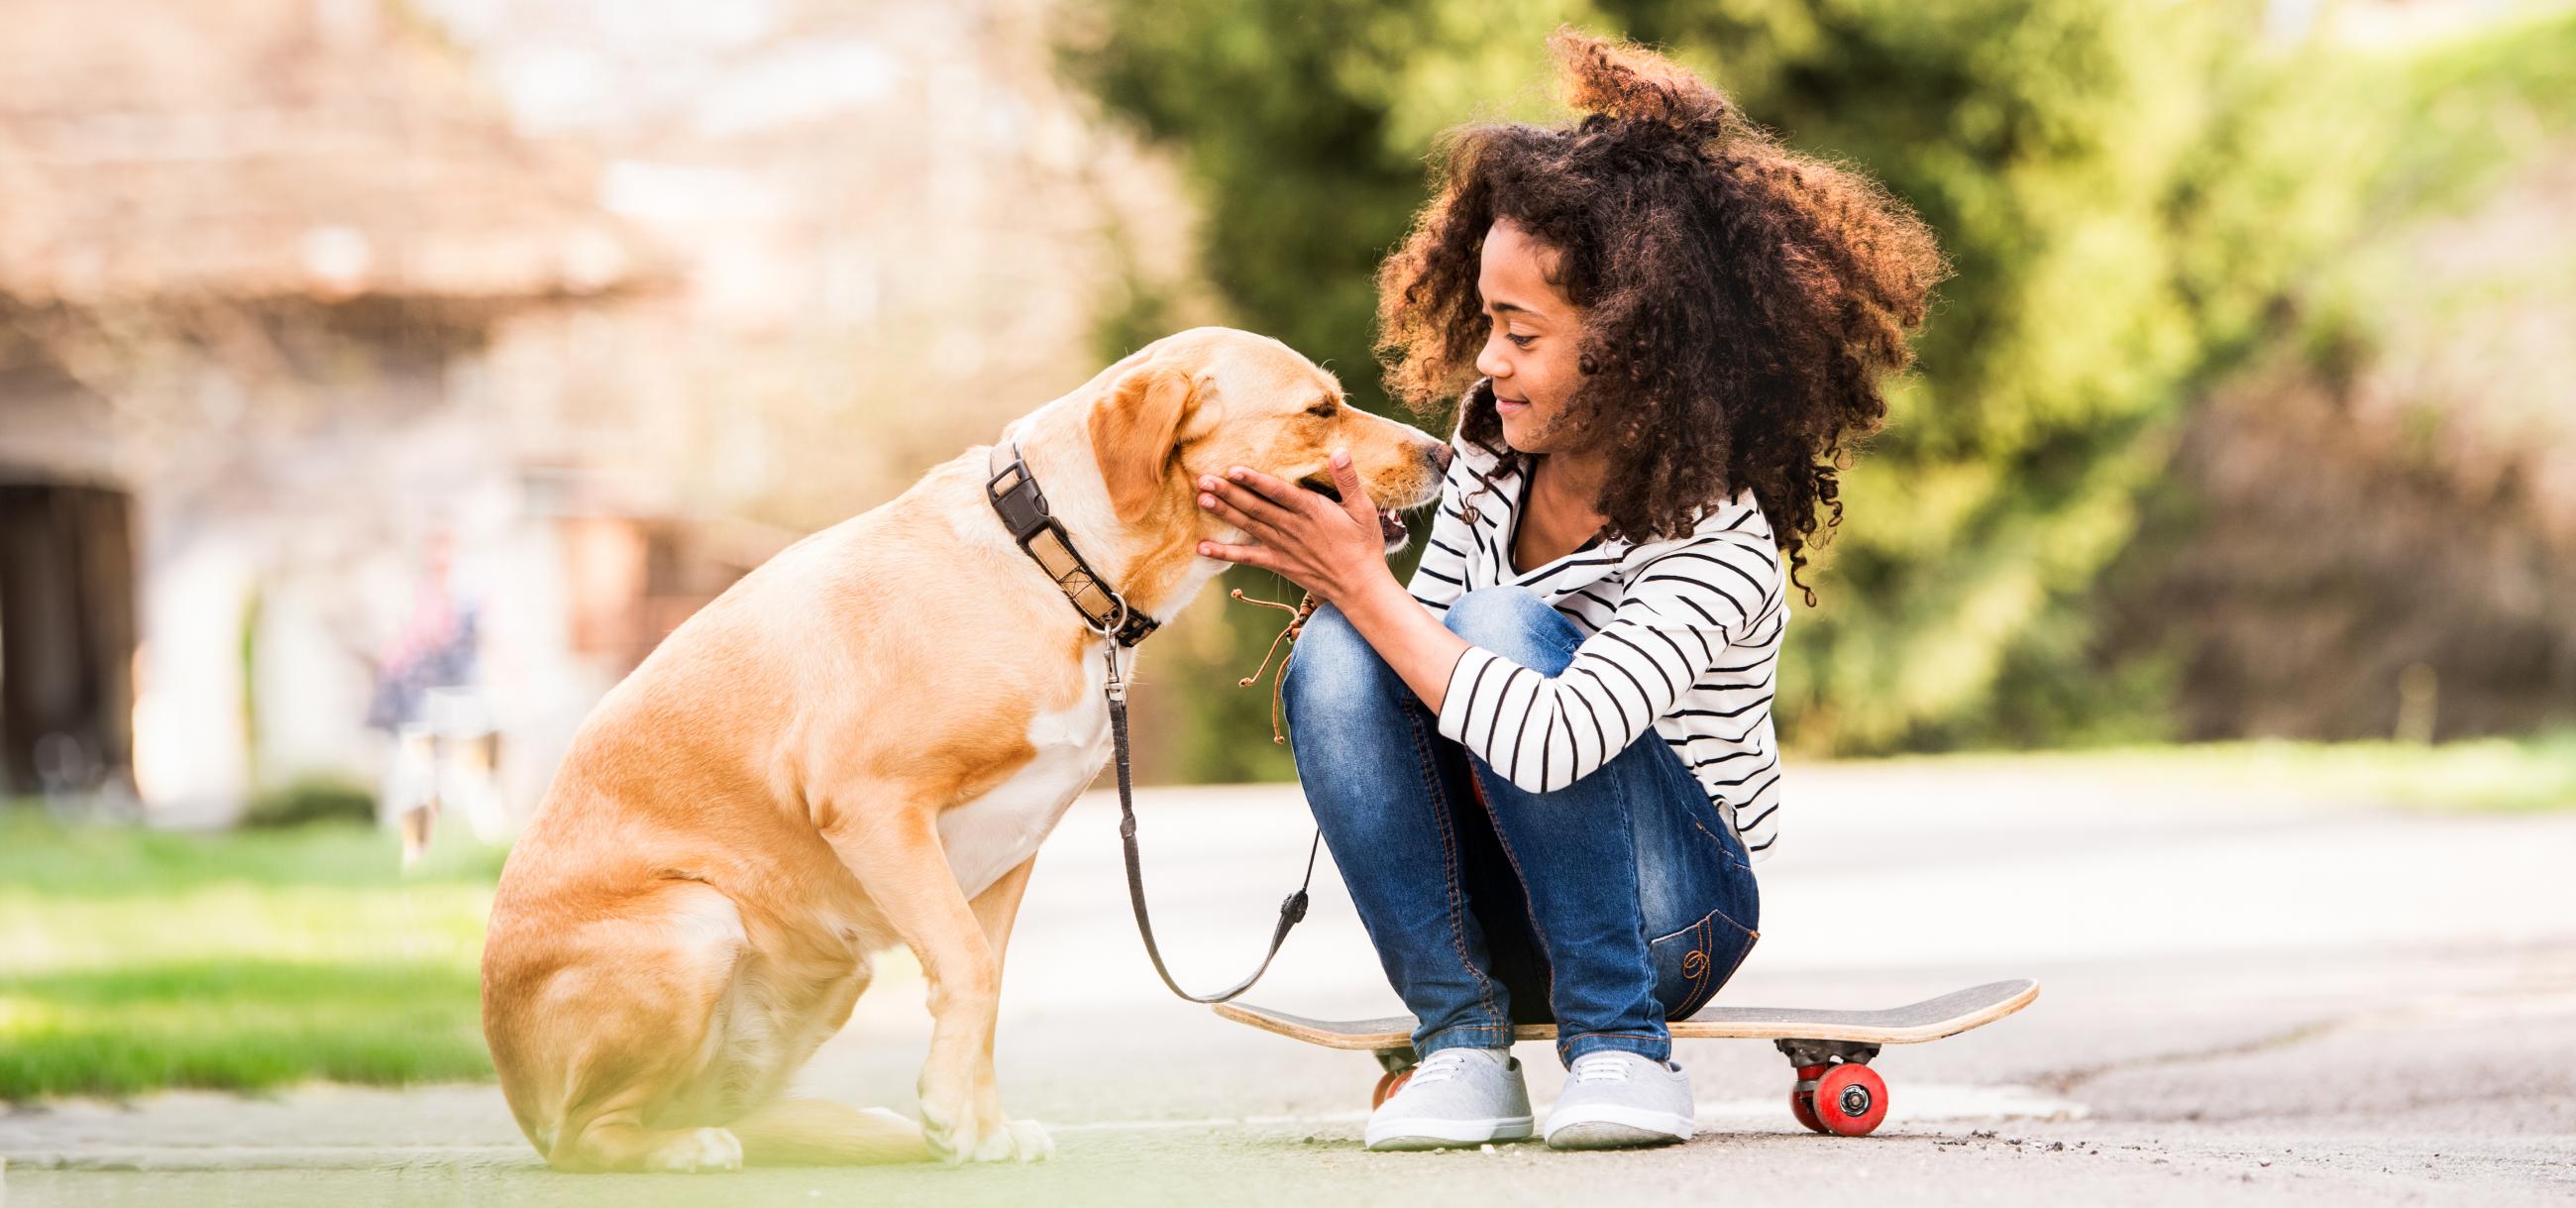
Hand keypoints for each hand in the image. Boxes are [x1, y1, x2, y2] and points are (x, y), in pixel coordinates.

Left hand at [1193, 449, 1393, 607]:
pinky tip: (1202, 548)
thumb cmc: (1363, 544)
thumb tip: (1339, 451)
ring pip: (1248, 526)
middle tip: (1202, 479)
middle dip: (1228, 493)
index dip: (1255, 481)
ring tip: (1201, 499)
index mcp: (1311, 511)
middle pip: (1255, 507)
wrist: (1359, 585)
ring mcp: (1282, 547)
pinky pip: (1247, 558)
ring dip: (1224, 513)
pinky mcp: (1278, 563)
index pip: (1278, 492)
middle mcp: (1292, 528)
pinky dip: (1224, 553)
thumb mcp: (1363, 509)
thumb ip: (1348, 480)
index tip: (1233, 470)